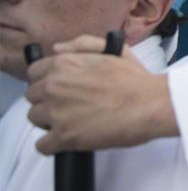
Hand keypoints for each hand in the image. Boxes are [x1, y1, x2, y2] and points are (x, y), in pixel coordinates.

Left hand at [25, 35, 177, 154]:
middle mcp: (55, 86)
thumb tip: (56, 48)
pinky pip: (42, 145)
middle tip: (72, 105)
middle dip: (49, 100)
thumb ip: (82, 44)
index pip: (34, 72)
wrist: (151, 105)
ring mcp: (57, 112)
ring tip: (74, 121)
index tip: (61, 88)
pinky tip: (71, 139)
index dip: (48, 80)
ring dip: (51, 121)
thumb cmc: (136, 80)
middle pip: (32, 96)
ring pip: (35, 119)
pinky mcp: (64, 136)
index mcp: (64, 64)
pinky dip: (53, 145)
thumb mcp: (114, 50)